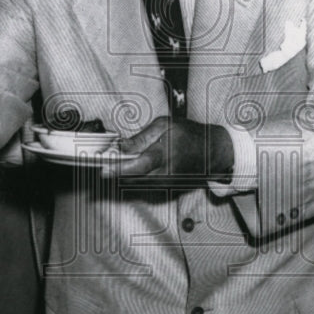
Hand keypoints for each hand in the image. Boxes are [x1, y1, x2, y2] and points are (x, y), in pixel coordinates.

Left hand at [106, 117, 233, 181]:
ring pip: (136, 182)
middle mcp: (165, 172)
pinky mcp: (166, 187)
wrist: (212, 152)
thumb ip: (142, 137)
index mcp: (165, 153)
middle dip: (115, 171)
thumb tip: (121, 146)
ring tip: (113, 163)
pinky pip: (144, 183)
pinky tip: (129, 166)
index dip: (119, 168)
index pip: (138, 165)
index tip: (103, 168)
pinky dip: (133, 176)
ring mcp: (166, 183)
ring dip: (123, 174)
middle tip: (102, 163)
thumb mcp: (165, 125)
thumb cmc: (188, 134)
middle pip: (133, 177)